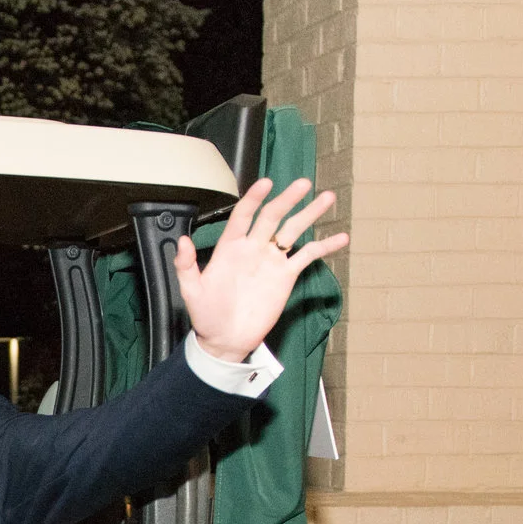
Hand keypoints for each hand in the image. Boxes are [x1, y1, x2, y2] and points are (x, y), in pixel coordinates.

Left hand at [177, 178, 348, 363]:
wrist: (226, 340)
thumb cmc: (206, 315)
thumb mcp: (192, 291)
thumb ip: (186, 265)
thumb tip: (181, 241)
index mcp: (230, 247)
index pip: (243, 216)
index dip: (254, 199)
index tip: (266, 183)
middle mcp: (252, 248)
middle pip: (272, 217)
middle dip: (287, 199)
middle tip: (303, 184)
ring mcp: (271, 260)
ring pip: (292, 230)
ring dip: (309, 214)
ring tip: (327, 198)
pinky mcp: (286, 275)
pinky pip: (307, 257)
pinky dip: (324, 247)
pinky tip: (341, 238)